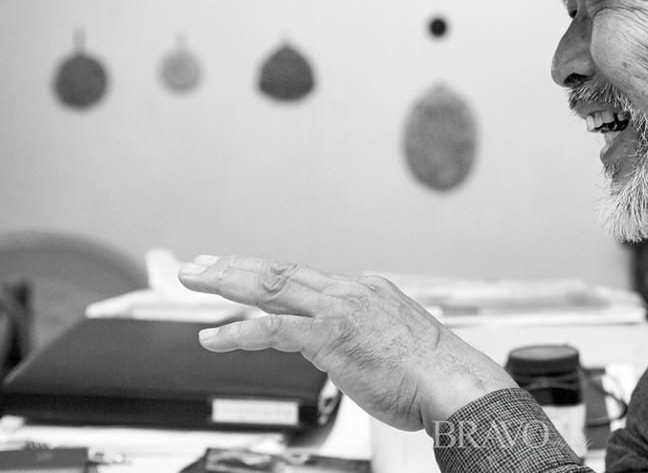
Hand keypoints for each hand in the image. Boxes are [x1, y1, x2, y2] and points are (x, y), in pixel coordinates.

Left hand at [177, 255, 516, 431]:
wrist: (453, 383)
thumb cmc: (433, 373)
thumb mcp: (400, 338)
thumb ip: (375, 331)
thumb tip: (365, 342)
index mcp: (365, 291)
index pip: (305, 277)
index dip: (266, 275)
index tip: (241, 275)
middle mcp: (349, 293)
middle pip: (280, 271)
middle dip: (234, 265)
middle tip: (199, 263)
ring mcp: (338, 312)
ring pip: (271, 287)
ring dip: (226, 282)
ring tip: (194, 280)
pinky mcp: (330, 338)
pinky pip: (274, 330)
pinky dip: (239, 331)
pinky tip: (214, 337)